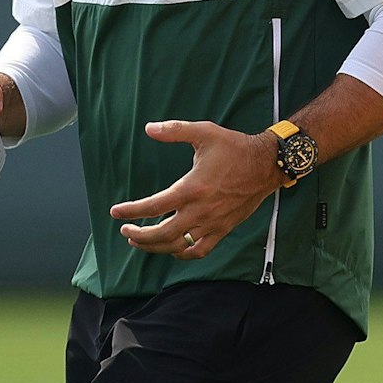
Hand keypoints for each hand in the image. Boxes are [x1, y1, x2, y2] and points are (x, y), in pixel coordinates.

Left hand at [108, 122, 282, 259]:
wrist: (266, 164)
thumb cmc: (235, 147)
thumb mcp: (204, 132)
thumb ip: (175, 131)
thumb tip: (149, 128)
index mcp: (192, 188)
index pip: (153, 206)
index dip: (131, 211)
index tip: (115, 212)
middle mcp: (200, 210)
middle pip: (161, 234)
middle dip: (139, 235)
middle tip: (125, 230)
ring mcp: (212, 223)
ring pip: (177, 246)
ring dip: (155, 247)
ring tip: (140, 241)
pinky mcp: (223, 229)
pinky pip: (199, 250)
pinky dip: (182, 254)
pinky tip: (172, 249)